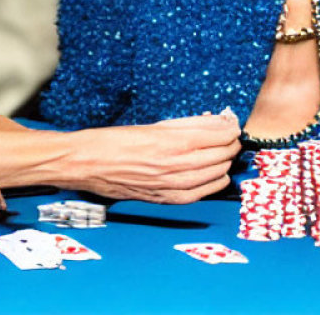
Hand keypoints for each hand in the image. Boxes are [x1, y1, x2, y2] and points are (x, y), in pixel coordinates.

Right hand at [70, 112, 239, 203]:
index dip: (230, 128)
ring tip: (222, 151)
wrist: (88, 164)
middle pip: (222, 154)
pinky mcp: (167, 199)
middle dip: (229, 143)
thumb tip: (215, 121)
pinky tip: (215, 174)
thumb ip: (188, 124)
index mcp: (175, 142)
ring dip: (224, 161)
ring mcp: (174, 186)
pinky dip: (214, 182)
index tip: (231, 122)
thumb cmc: (116, 140)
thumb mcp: (155, 125)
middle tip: (228, 133)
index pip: (220, 135)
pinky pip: (202, 193)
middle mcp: (178, 166)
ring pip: (217, 174)